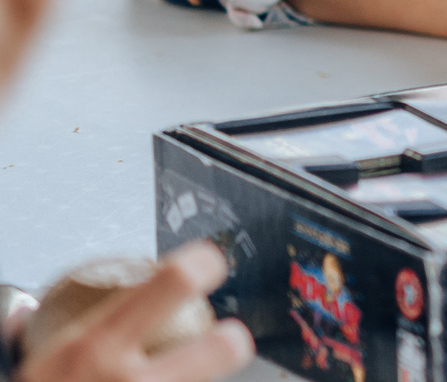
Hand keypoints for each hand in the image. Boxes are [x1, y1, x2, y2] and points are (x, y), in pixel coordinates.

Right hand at [17, 243, 251, 381]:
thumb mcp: (31, 367)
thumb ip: (42, 337)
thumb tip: (25, 313)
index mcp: (94, 347)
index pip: (173, 283)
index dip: (202, 265)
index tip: (209, 264)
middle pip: (222, 348)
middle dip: (231, 343)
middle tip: (229, 340)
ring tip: (187, 377)